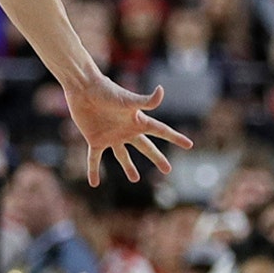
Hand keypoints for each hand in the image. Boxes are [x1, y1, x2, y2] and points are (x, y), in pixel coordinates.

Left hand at [66, 77, 192, 185]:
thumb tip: (162, 90)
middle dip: (157, 158)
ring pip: (122, 156)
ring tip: (135, 179)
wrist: (84, 89)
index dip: (175, 138)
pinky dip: (94, 170)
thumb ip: (146, 100)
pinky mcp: (95, 140)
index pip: (162, 131)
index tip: (189, 145)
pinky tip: (94, 183)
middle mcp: (127, 130)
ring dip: (128, 167)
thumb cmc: (107, 91)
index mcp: (138, 121)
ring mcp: (111, 136)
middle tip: (168, 169)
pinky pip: (95, 159)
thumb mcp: (128, 99)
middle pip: (146, 147)